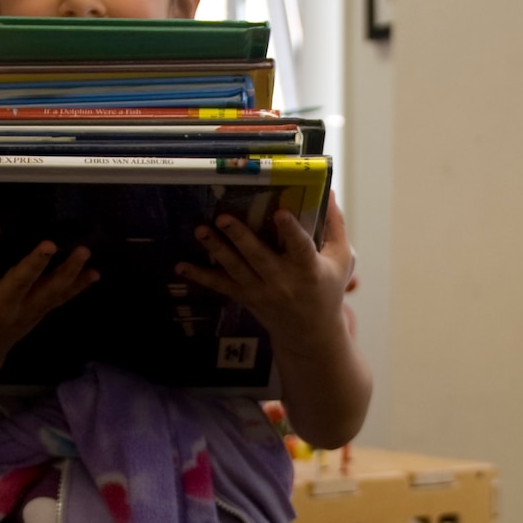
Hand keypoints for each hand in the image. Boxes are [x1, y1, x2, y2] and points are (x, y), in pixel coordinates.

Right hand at [0, 224, 97, 366]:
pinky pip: (59, 301)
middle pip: (19, 283)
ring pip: (47, 293)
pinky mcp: (37, 315)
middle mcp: (0, 306)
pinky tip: (94, 273)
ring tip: (83, 253)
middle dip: (34, 264)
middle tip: (48, 244)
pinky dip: (77, 288)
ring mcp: (22, 312)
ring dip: (67, 273)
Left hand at [178, 191, 352, 348]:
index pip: (301, 248)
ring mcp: (261, 292)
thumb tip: (329, 189)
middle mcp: (283, 283)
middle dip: (240, 237)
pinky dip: (200, 276)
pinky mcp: (246, 297)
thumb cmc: (327, 289)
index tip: (281, 213)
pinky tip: (181, 266)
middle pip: (259, 258)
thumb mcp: (341, 259)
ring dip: (216, 249)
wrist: (310, 333)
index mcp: (309, 270)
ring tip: (201, 230)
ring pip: (236, 269)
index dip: (291, 231)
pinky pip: (221, 285)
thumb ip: (335, 225)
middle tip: (223, 218)